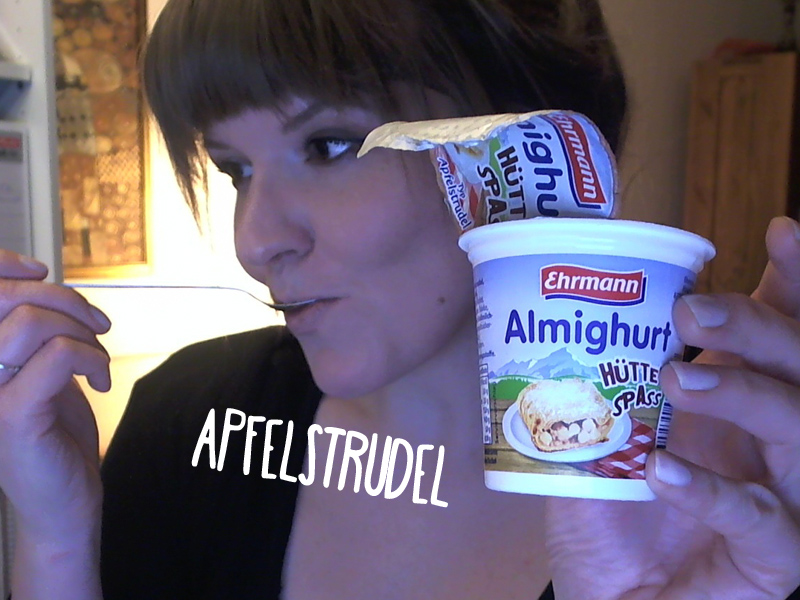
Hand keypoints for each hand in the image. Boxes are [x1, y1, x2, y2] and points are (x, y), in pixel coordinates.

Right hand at [0, 249, 110, 544]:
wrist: (60, 502)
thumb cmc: (53, 435)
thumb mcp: (42, 370)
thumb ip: (36, 330)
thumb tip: (42, 279)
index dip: (4, 265)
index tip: (41, 269)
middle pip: (7, 296)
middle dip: (65, 299)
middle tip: (98, 326)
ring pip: (32, 321)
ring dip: (82, 332)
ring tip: (97, 360)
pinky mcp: (13, 416)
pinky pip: (56, 356)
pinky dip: (90, 358)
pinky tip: (98, 382)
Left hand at [546, 217, 799, 598]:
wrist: (609, 594)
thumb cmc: (609, 513)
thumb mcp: (604, 432)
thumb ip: (609, 383)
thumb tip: (586, 315)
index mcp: (743, 406)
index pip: (789, 336)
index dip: (793, 285)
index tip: (780, 232)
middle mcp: (776, 447)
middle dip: (759, 328)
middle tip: (691, 310)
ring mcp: (787, 504)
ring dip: (743, 394)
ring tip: (676, 377)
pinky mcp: (773, 563)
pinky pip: (762, 523)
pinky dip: (711, 490)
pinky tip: (663, 469)